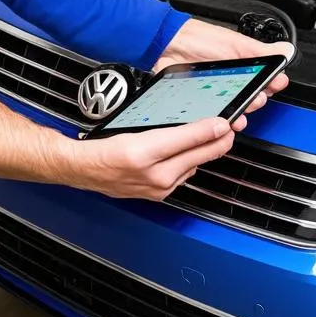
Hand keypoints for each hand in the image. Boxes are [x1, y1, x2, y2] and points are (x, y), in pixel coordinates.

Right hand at [66, 117, 239, 200]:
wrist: (84, 170)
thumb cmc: (102, 148)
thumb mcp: (133, 128)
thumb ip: (169, 128)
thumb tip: (199, 123)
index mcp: (144, 153)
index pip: (188, 138)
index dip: (211, 129)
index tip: (226, 122)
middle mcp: (153, 175)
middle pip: (197, 156)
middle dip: (218, 141)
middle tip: (231, 129)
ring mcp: (157, 188)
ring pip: (193, 166)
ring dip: (204, 153)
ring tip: (213, 138)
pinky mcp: (158, 194)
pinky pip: (182, 176)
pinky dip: (189, 164)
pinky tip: (189, 154)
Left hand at [155, 18, 292, 118]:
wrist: (168, 45)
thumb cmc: (199, 40)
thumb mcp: (234, 44)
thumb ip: (261, 51)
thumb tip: (286, 50)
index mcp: (244, 66)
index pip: (266, 80)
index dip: (272, 84)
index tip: (276, 84)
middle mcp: (233, 81)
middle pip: (252, 98)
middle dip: (257, 100)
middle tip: (257, 97)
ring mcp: (217, 93)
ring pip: (235, 109)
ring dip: (241, 114)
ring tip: (240, 114)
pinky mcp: (202, 102)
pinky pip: (214, 115)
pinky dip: (220, 119)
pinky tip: (222, 119)